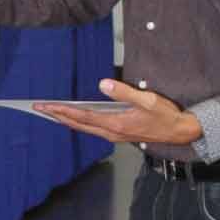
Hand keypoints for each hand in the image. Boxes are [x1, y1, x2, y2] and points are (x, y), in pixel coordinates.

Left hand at [34, 79, 202, 147]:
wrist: (180, 131)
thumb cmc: (165, 115)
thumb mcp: (147, 100)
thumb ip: (124, 92)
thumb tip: (103, 84)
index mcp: (116, 124)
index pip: (82, 116)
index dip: (62, 111)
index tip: (46, 106)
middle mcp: (112, 132)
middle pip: (78, 124)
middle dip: (57, 116)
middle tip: (39, 109)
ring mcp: (115, 135)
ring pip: (85, 128)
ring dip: (67, 120)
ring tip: (52, 112)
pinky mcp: (119, 134)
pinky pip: (93, 128)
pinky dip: (80, 122)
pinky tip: (75, 117)